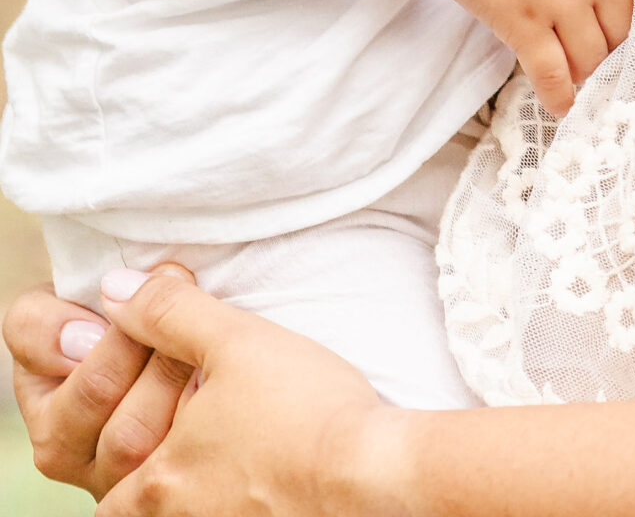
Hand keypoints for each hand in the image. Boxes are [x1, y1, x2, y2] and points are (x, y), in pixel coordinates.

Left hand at [25, 267, 410, 515]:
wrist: (375, 475)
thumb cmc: (304, 410)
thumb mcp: (234, 340)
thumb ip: (168, 313)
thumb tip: (114, 292)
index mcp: (157, 485)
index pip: (107, 493)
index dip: (124, 452)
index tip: (149, 424)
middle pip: (140, 513)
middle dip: (156, 477)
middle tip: (190, 436)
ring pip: (186, 514)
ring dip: (196, 488)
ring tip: (232, 449)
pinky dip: (232, 500)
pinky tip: (264, 470)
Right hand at [426, 0, 633, 116]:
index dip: (632, 20)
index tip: (622, 35)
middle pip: (621, 31)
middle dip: (609, 50)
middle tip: (595, 58)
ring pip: (591, 58)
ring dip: (583, 73)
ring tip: (574, 77)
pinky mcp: (523, 21)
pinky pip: (553, 73)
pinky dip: (559, 95)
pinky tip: (560, 103)